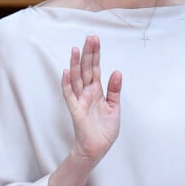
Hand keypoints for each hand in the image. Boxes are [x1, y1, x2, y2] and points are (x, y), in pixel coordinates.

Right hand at [61, 35, 122, 164]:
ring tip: (76, 49)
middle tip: (90, 37)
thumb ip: (115, 90)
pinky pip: (70, 95)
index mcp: (97, 91)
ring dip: (76, 64)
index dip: (95, 54)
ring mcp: (80, 100)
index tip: (95, 40)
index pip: (95, 68)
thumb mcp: (114, 106)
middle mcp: (87, 93)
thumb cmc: (104, 129)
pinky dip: (67, 83)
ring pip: (76, 78)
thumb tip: (117, 72)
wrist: (98, 147)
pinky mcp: (76, 110)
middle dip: (88, 54)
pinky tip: (67, 71)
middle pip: (86, 69)